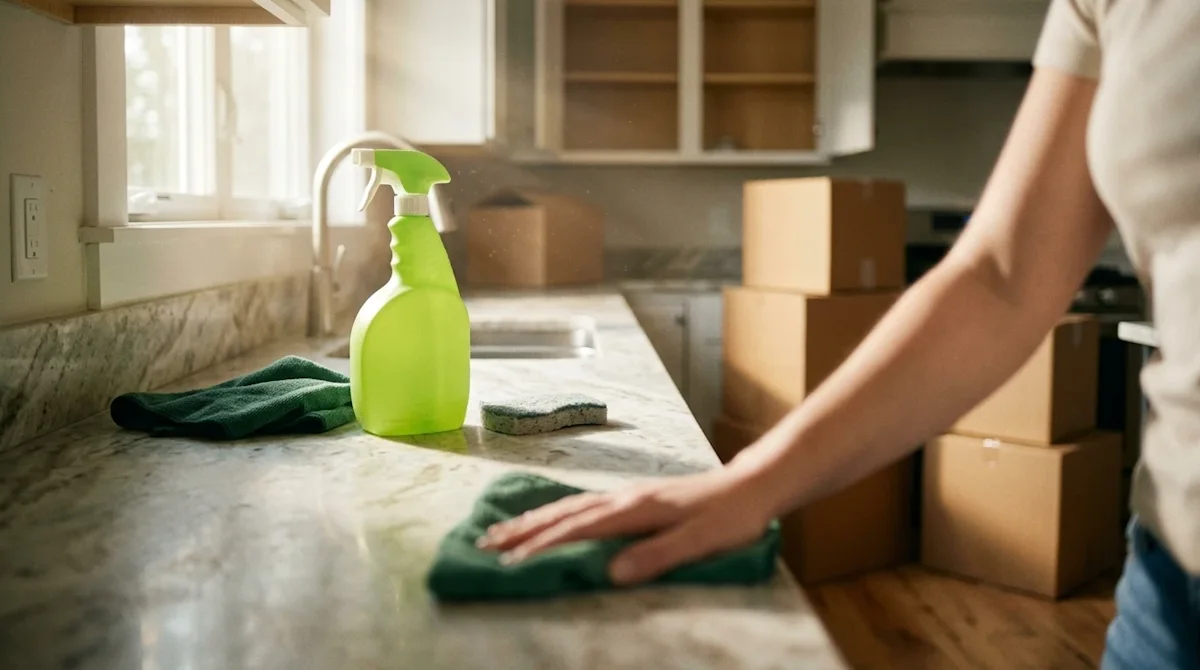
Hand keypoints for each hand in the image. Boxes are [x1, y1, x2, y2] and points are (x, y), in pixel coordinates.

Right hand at [476, 466, 777, 585]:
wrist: (753, 485)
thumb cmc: (732, 516)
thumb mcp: (702, 540)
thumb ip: (658, 556)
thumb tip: (612, 573)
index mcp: (636, 509)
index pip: (579, 530)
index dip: (542, 545)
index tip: (509, 561)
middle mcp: (625, 498)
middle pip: (564, 514)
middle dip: (523, 529)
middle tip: (484, 542)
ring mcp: (629, 495)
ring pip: (570, 506)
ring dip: (534, 518)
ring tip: (501, 529)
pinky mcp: (635, 497)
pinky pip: (584, 503)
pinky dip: (557, 511)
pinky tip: (549, 516)